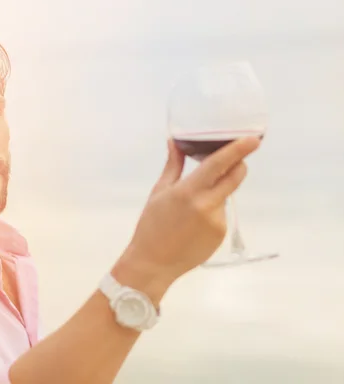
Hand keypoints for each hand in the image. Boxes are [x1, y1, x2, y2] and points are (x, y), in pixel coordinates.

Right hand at [113, 136, 260, 303]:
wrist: (153, 263)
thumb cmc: (151, 225)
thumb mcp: (159, 192)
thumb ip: (173, 166)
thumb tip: (175, 142)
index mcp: (188, 191)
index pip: (218, 164)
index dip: (237, 150)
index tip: (252, 139)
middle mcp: (207, 205)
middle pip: (235, 177)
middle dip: (238, 164)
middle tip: (232, 159)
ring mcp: (217, 221)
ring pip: (225, 196)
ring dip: (216, 192)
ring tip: (191, 208)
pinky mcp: (221, 234)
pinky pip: (221, 214)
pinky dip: (212, 211)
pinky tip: (194, 224)